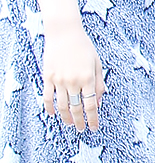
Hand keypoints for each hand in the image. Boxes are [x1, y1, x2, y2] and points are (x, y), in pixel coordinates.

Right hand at [41, 16, 104, 132]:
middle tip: (81, 129)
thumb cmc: (83, 46)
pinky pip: (47, 97)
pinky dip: (50, 108)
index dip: (93, 119)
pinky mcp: (48, 77)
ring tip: (69, 123)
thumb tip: (99, 101)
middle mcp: (73, 81)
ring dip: (66, 117)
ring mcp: (59, 80)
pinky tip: (53, 114)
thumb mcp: (97, 63)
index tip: (94, 127)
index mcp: (88, 78)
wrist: (64, 32)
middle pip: (76, 108)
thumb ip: (99, 83)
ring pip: (61, 106)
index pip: (91, 105)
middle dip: (79, 121)